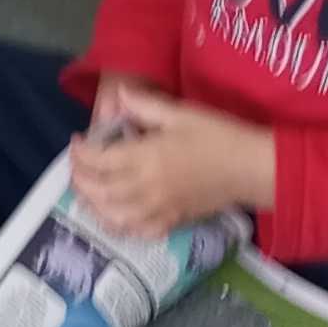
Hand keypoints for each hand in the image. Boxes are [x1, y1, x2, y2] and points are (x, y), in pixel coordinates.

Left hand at [66, 83, 269, 237]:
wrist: (250, 168)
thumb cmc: (218, 135)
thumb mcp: (180, 113)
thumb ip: (144, 105)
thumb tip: (116, 95)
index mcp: (145, 158)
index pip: (99, 160)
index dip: (81, 152)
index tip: (77, 141)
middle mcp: (145, 188)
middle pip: (98, 190)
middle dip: (79, 178)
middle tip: (77, 165)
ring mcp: (157, 210)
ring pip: (111, 215)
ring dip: (92, 204)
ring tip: (87, 189)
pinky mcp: (170, 222)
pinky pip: (136, 231)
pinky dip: (118, 225)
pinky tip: (113, 215)